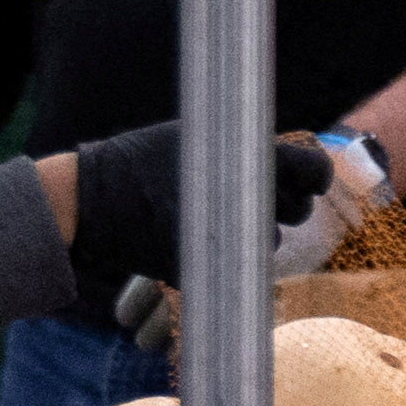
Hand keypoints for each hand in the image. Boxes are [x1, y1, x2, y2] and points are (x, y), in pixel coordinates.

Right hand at [54, 120, 331, 298]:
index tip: (313, 180)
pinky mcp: (205, 268)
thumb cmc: (137, 160)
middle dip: (290, 204)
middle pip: (297, 209)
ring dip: (257, 231)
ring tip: (226, 215)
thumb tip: (279, 155)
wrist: (89, 200)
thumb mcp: (193, 136)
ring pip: (270, 242)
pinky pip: (236, 266)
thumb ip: (240, 147)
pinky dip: (227, 255)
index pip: (312, 170)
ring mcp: (223, 238)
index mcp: (245, 159)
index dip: (316, 175)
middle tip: (270, 197)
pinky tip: (206, 238)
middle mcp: (242, 198)